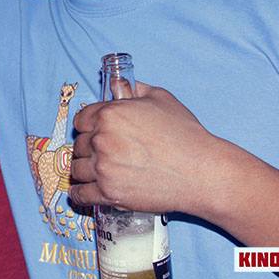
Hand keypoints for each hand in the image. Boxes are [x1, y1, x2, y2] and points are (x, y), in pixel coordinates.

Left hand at [69, 82, 216, 214]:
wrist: (202, 172)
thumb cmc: (185, 134)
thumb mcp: (161, 99)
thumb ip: (134, 89)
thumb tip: (118, 84)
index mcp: (110, 114)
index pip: (81, 119)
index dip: (88, 125)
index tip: (93, 131)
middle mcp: (102, 140)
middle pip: (79, 144)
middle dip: (89, 147)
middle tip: (102, 152)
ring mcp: (104, 168)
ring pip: (77, 168)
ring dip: (84, 169)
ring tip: (95, 170)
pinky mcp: (109, 194)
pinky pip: (80, 194)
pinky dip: (79, 193)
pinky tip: (83, 191)